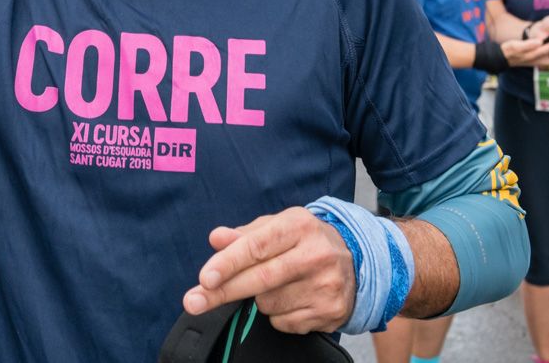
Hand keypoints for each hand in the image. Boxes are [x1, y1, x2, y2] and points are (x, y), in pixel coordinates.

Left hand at [183, 208, 355, 333]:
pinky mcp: (330, 311)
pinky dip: (277, 315)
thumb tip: (216, 239)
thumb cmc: (304, 241)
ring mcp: (326, 286)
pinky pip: (284, 322)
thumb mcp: (276, 228)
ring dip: (258, 299)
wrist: (355, 263)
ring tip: (275, 284)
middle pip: (260, 279)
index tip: (204, 279)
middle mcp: (316, 255)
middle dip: (223, 292)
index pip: (257, 246)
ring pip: (269, 304)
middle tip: (194, 301)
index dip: (228, 264)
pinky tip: (291, 299)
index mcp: (299, 226)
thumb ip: (244, 235)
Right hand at [501, 35, 548, 67]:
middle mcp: (536, 60)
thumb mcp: (516, 45)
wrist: (502, 57)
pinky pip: (548, 58)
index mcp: (532, 56)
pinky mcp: (535, 60)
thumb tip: (540, 41)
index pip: (547, 50)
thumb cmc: (509, 51)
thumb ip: (528, 44)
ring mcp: (536, 61)